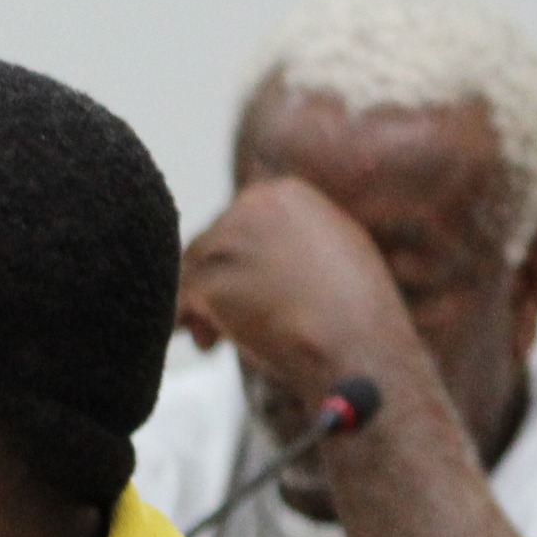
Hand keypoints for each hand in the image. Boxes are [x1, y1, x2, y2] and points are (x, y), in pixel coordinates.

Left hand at [176, 178, 421, 393]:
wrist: (356, 344)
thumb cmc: (353, 311)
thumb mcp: (336, 248)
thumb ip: (294, 236)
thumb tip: (260, 247)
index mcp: (285, 193)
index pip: (237, 223)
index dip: (236, 262)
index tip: (247, 292)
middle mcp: (252, 204)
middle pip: (209, 245)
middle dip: (215, 284)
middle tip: (224, 323)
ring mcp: (227, 239)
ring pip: (190, 271)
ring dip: (200, 306)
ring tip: (215, 338)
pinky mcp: (208, 278)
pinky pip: (179, 300)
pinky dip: (185, 322)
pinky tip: (207, 343)